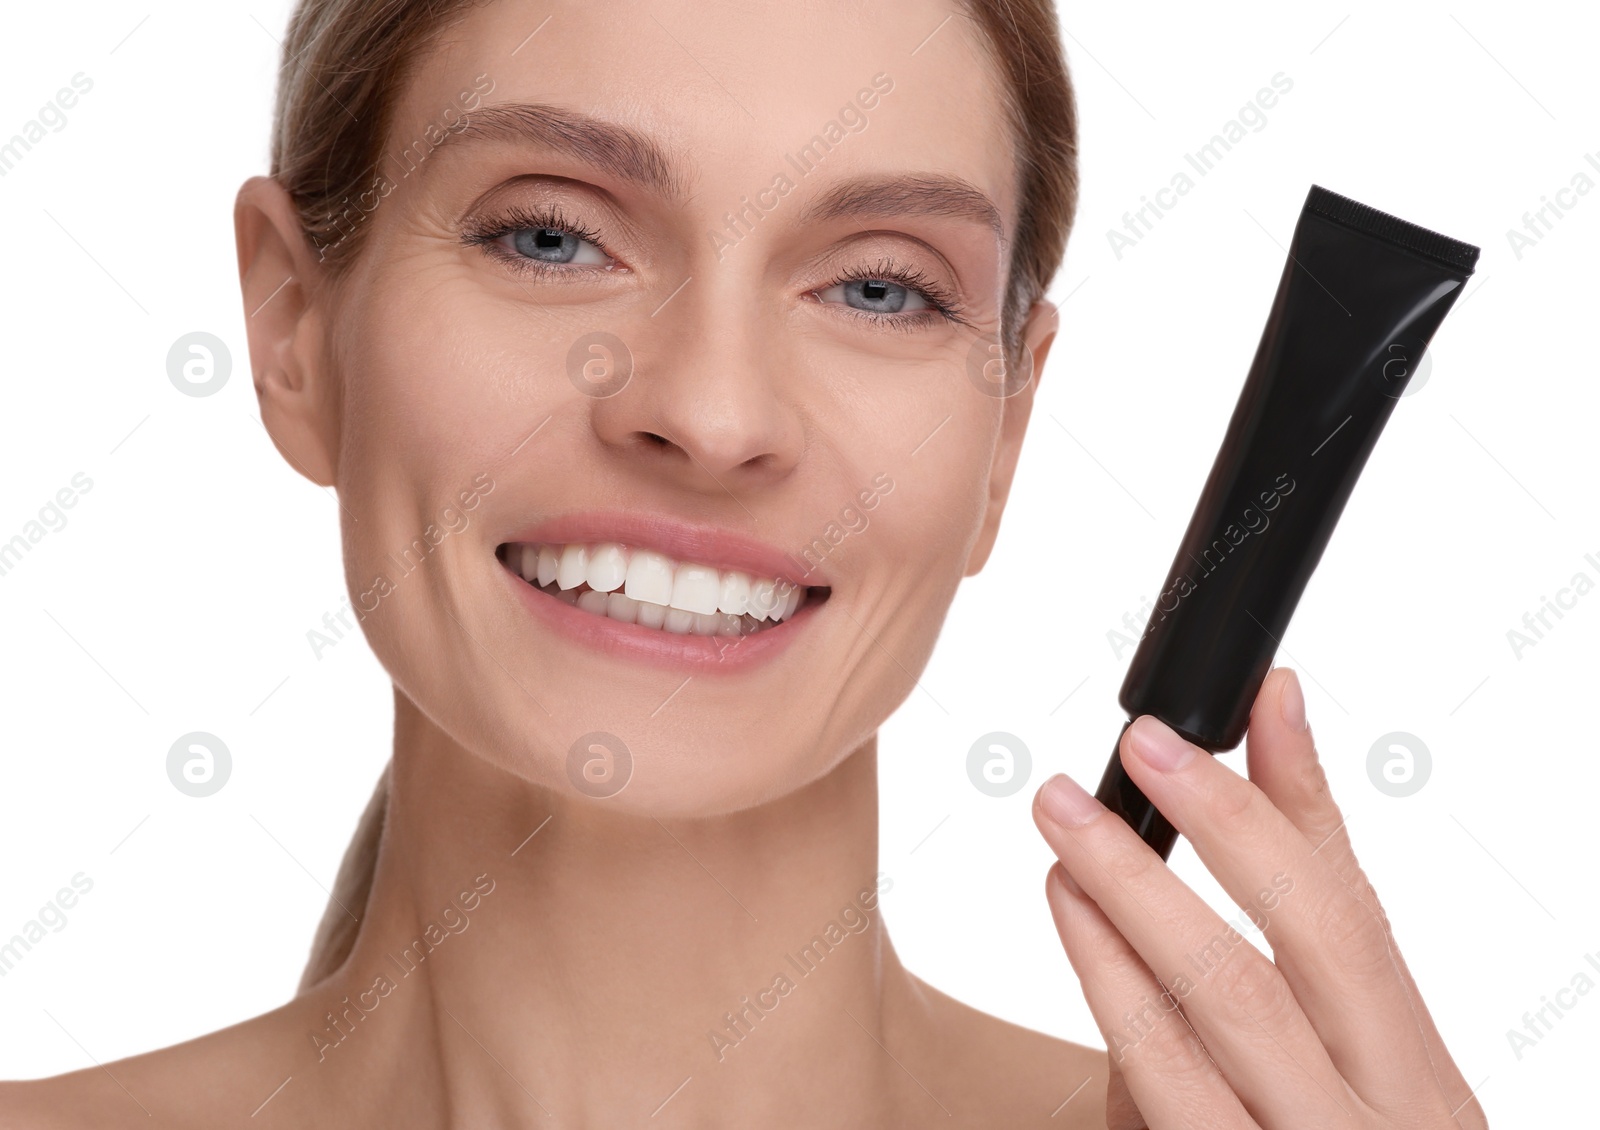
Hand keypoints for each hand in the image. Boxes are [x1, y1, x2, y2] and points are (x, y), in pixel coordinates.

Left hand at [1031, 667, 1486, 1128]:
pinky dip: (1118, 1020)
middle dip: (1167, 865)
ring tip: (1056, 851)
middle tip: (1078, 786)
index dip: (1260, 810)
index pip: (1343, 916)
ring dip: (1116, 932)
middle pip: (1263, 972)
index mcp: (1419, 1074)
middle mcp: (1376, 1125)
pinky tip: (1076, 945)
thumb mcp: (1366, 1030)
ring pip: (1200, 1041)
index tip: (1179, 728)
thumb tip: (1280, 713)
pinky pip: (1165, 1104)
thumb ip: (1315, 880)